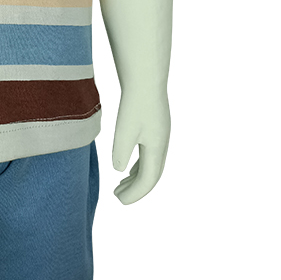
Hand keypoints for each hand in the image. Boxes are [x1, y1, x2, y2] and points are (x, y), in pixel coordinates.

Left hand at [111, 87, 170, 204]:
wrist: (146, 77)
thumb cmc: (135, 103)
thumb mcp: (125, 130)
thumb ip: (122, 152)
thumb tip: (119, 170)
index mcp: (157, 148)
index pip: (148, 180)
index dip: (135, 194)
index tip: (119, 201)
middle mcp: (162, 144)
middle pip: (152, 175)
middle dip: (137, 189)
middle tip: (118, 197)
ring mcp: (160, 135)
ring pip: (151, 165)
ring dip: (137, 178)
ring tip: (120, 186)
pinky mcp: (155, 128)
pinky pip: (149, 155)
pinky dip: (139, 166)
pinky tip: (127, 168)